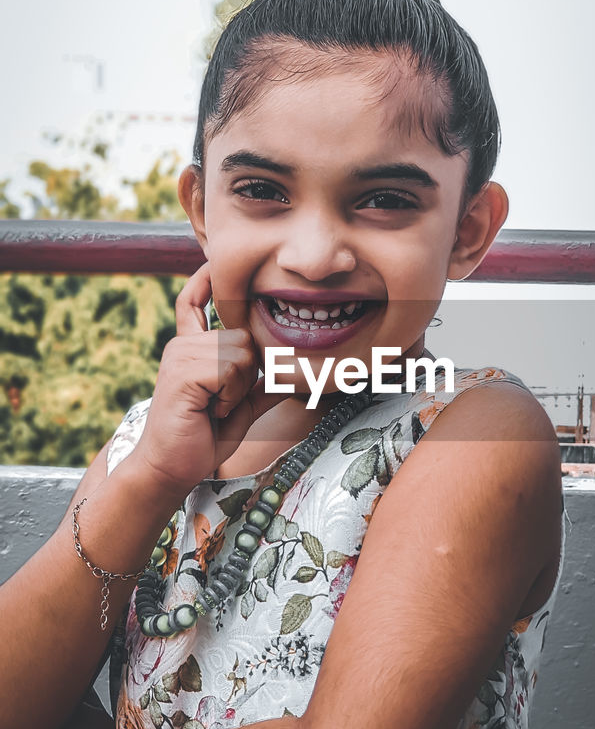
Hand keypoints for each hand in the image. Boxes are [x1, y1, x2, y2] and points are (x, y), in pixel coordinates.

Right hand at [132, 262, 289, 494]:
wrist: (171, 468)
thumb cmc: (201, 440)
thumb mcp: (239, 409)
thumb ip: (259, 387)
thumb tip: (289, 375)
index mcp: (191, 349)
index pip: (191, 302)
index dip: (202, 280)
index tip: (210, 261)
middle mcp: (182, 344)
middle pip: (243, 336)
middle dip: (247, 374)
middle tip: (221, 403)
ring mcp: (180, 354)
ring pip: (241, 352)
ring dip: (238, 388)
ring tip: (214, 407)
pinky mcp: (182, 370)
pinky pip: (231, 368)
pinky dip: (230, 395)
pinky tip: (210, 410)